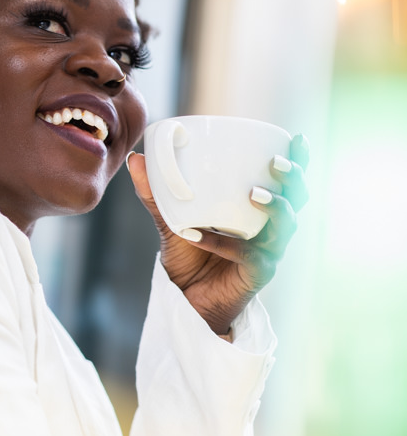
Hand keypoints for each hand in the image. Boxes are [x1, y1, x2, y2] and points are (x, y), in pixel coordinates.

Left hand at [126, 135, 309, 334]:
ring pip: (286, 226)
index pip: (287, 180)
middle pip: (298, 199)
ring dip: (276, 207)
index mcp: (258, 207)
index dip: (299, 160)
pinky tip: (195, 233)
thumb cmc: (188, 253)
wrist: (185, 297)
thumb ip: (155, 193)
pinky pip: (247, 255)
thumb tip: (137, 158)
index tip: (297, 138)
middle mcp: (270, 227)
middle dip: (293, 179)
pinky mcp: (257, 273)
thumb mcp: (170, 218)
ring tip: (253, 194)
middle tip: (276, 163)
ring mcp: (267, 250)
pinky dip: (221, 242)